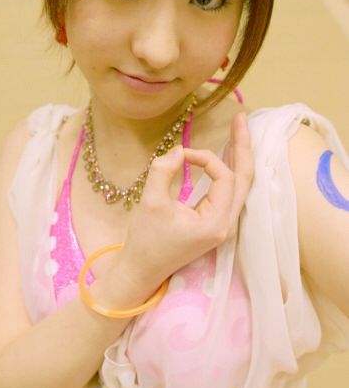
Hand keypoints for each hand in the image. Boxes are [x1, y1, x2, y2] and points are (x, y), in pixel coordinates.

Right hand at [120, 112, 253, 291]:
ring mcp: (224, 224)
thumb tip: (178, 151)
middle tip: (241, 117)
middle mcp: (227, 223)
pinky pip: (231, 191)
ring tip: (240, 128)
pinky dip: (231, 169)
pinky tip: (228, 152)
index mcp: (216, 222)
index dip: (206, 158)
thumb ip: (163, 171)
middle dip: (243, 146)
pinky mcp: (216, 222)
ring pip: (242, 184)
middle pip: (246, 178)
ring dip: (239, 156)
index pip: (224, 177)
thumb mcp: (151, 203)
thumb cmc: (146, 240)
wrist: (142, 270)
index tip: (181, 155)